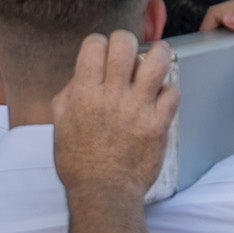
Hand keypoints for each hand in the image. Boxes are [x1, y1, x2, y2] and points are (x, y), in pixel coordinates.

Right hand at [53, 29, 176, 206]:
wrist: (104, 191)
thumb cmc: (79, 161)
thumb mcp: (60, 124)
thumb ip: (70, 94)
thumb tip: (83, 75)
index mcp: (84, 93)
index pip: (95, 45)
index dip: (100, 44)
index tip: (103, 52)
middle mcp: (111, 95)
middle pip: (125, 44)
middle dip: (127, 41)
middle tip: (129, 53)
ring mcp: (138, 108)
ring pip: (157, 61)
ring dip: (158, 55)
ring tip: (155, 60)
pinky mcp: (159, 123)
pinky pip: (173, 92)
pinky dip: (168, 91)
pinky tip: (161, 98)